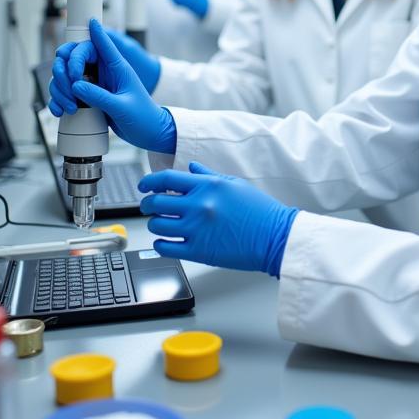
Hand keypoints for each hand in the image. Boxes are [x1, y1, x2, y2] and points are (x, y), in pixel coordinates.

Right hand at [48, 28, 158, 107]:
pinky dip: (59, 100)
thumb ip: (99, 96)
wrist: (147, 133)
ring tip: (69, 107)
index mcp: (118, 68)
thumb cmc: (143, 117)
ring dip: (60, 89)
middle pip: (76, 57)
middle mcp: (104, 72)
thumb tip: (76, 86)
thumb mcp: (121, 107)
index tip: (90, 21)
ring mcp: (95, 84)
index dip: (97, 33)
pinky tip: (60, 111)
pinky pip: (67, 93)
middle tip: (69, 86)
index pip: (105, 46)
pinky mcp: (88, 97)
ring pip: (66, 76)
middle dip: (64, 70)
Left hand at [139, 163, 298, 276]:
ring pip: (157, 225)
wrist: (275, 236)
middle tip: (148, 207)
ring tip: (160, 225)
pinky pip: (165, 248)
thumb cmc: (260, 210)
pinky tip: (164, 242)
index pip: (166, 179)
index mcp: (208, 186)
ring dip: (154, 224)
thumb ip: (208, 174)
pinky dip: (159, 245)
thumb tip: (190, 167)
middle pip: (156, 202)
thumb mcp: (234, 184)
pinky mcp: (198, 251)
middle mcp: (199, 205)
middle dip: (147, 204)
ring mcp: (197, 229)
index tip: (143, 186)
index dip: (149, 182)